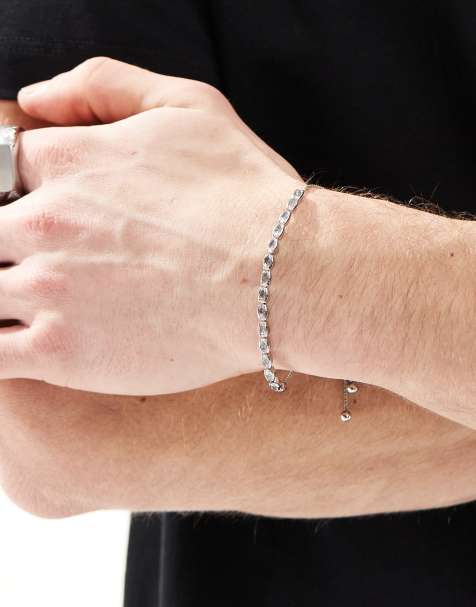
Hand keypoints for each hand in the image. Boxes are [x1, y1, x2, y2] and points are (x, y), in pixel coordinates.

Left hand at [0, 57, 302, 394]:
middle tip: (59, 262)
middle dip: (14, 245)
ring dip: (10, 292)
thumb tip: (35, 98)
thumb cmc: (245, 196)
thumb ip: (102, 85)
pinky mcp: (60, 352)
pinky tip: (29, 342)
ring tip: (49, 301)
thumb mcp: (186, 106)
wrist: (279, 278)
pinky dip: (2, 346)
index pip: (1, 169)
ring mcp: (47, 290)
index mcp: (66, 163)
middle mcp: (43, 223)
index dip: (22, 192)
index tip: (50, 214)